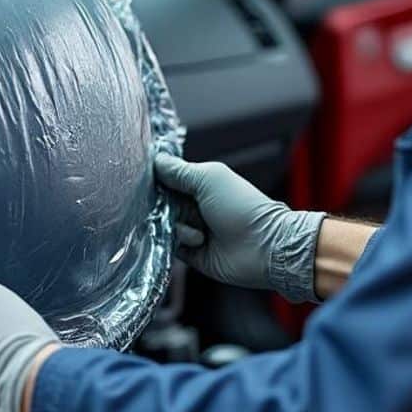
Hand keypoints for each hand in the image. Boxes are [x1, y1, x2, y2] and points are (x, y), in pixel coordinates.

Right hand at [154, 154, 325, 302]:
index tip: (148, 182)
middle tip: (173, 208)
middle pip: (160, 202)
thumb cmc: (241, 207)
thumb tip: (154, 159)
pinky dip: (179, 241)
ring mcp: (192, 229)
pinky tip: (198, 241)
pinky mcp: (191, 252)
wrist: (264, 247)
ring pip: (162, 224)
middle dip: (161, 205)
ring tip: (199, 231)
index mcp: (199, 184)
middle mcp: (193, 206)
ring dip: (176, 225)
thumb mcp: (209, 179)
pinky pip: (169, 245)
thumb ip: (179, 170)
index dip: (155, 179)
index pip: (166, 178)